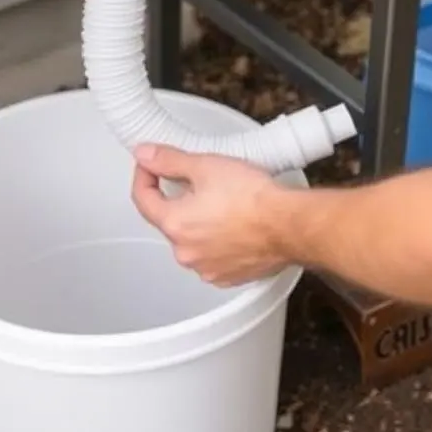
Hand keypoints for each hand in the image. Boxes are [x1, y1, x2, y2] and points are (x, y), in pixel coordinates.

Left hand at [130, 144, 291, 286]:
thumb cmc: (254, 199)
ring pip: (193, 240)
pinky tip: (234, 227)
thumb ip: (168, 160)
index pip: (142, 199)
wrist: (289, 225)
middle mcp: (185, 252)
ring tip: (224, 204)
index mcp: (174, 224)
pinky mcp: (227, 277)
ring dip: (200, 223)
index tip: (151, 166)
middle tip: (201, 182)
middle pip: (170, 220)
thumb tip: (145, 154)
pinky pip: (212, 257)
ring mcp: (206, 268)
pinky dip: (217, 243)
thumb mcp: (206, 166)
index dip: (144, 176)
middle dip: (179, 200)